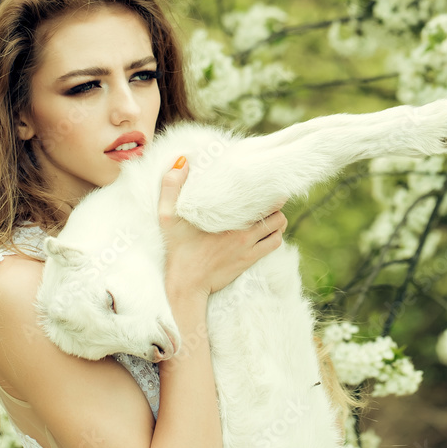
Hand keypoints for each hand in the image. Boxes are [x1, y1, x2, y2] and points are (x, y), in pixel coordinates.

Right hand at [158, 156, 287, 297]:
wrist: (186, 286)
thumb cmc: (177, 249)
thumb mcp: (167, 216)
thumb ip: (171, 187)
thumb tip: (182, 161)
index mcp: (226, 218)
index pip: (259, 197)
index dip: (266, 187)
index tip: (264, 180)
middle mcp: (243, 232)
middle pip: (275, 210)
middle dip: (274, 202)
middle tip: (267, 196)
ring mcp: (249, 247)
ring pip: (279, 227)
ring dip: (277, 219)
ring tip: (268, 213)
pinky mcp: (250, 260)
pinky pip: (274, 244)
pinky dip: (275, 236)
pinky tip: (265, 232)